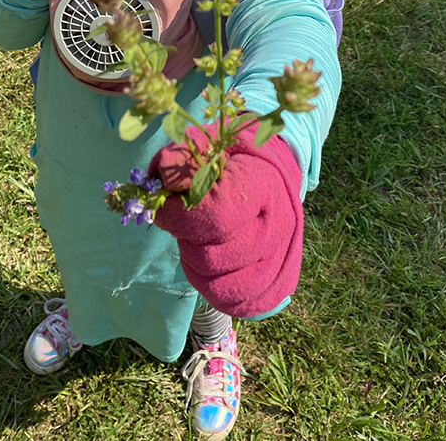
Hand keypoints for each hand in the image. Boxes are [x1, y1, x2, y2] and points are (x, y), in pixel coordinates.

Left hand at [148, 123, 303, 317]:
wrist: (272, 173)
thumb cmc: (232, 157)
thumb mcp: (208, 141)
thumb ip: (184, 156)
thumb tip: (164, 178)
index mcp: (264, 185)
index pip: (215, 216)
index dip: (178, 214)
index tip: (167, 203)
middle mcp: (280, 226)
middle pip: (212, 257)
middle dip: (186, 240)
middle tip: (187, 220)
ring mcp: (282, 259)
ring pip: (218, 286)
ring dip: (195, 264)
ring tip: (200, 238)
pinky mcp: (278, 284)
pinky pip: (234, 304)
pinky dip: (212, 287)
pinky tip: (211, 262)